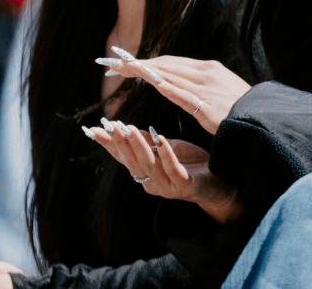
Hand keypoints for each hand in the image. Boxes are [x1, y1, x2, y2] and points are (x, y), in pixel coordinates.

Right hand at [83, 119, 240, 223]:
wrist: (218, 184)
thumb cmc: (189, 164)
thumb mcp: (166, 149)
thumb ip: (147, 142)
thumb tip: (124, 127)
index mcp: (144, 173)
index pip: (122, 157)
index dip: (108, 144)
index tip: (93, 129)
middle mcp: (151, 182)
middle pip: (132, 161)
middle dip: (120, 142)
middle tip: (111, 125)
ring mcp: (166, 186)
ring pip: (149, 165)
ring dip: (139, 146)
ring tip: (131, 128)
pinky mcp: (184, 186)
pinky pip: (172, 169)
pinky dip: (166, 153)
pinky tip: (160, 139)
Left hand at [103, 54, 250, 134]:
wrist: (264, 121)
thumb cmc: (241, 109)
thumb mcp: (222, 89)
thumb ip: (202, 82)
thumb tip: (180, 80)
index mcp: (209, 68)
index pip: (171, 62)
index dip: (147, 61)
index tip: (126, 63)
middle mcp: (207, 73)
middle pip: (166, 65)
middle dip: (138, 64)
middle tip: (114, 63)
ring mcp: (207, 88)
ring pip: (169, 75)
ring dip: (143, 71)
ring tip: (121, 69)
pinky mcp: (207, 106)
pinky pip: (181, 94)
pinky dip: (164, 86)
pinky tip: (149, 81)